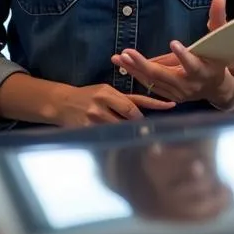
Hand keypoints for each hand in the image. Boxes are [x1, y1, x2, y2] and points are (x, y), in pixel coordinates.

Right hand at [44, 82, 174, 127]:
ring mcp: (93, 119)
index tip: (171, 106)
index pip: (135, 102)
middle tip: (147, 128)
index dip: (155, 105)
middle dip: (139, 123)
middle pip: (130, 117)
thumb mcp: (105, 91)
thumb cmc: (88, 96)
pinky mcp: (86, 131)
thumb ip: (123, 100)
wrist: (62, 103)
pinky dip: (115, 139)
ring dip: (127, 132)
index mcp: (107, 92)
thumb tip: (143, 112)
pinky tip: (118, 142)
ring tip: (132, 135)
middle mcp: (101, 104)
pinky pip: (107, 137)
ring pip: (120, 129)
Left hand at [113, 0, 231, 106]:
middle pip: (164, 75)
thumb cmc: (217, 58)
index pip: (193, 64)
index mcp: (203, 70)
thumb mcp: (219, 39)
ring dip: (135, 69)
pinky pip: (150, 85)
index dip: (183, 56)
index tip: (173, 43)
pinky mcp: (169, 96)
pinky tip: (123, 64)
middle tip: (127, 53)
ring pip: (153, 81)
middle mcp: (189, 84)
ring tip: (119, 57)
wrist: (215, 87)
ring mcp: (178, 92)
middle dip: (144, 65)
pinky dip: (137, 74)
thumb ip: (218, 19)